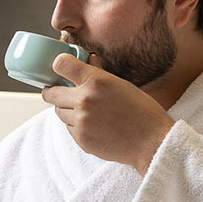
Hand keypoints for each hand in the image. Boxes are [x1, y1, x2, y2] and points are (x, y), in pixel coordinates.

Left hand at [42, 54, 173, 175]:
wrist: (151, 142)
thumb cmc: (142, 111)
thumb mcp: (122, 84)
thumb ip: (100, 72)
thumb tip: (88, 59)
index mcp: (96, 81)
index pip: (61, 65)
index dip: (59, 66)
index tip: (60, 70)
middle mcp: (84, 100)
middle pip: (50, 93)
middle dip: (53, 92)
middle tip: (59, 93)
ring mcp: (81, 121)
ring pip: (59, 112)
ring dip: (66, 110)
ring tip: (85, 111)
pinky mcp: (81, 139)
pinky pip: (69, 128)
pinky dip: (76, 126)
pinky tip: (94, 126)